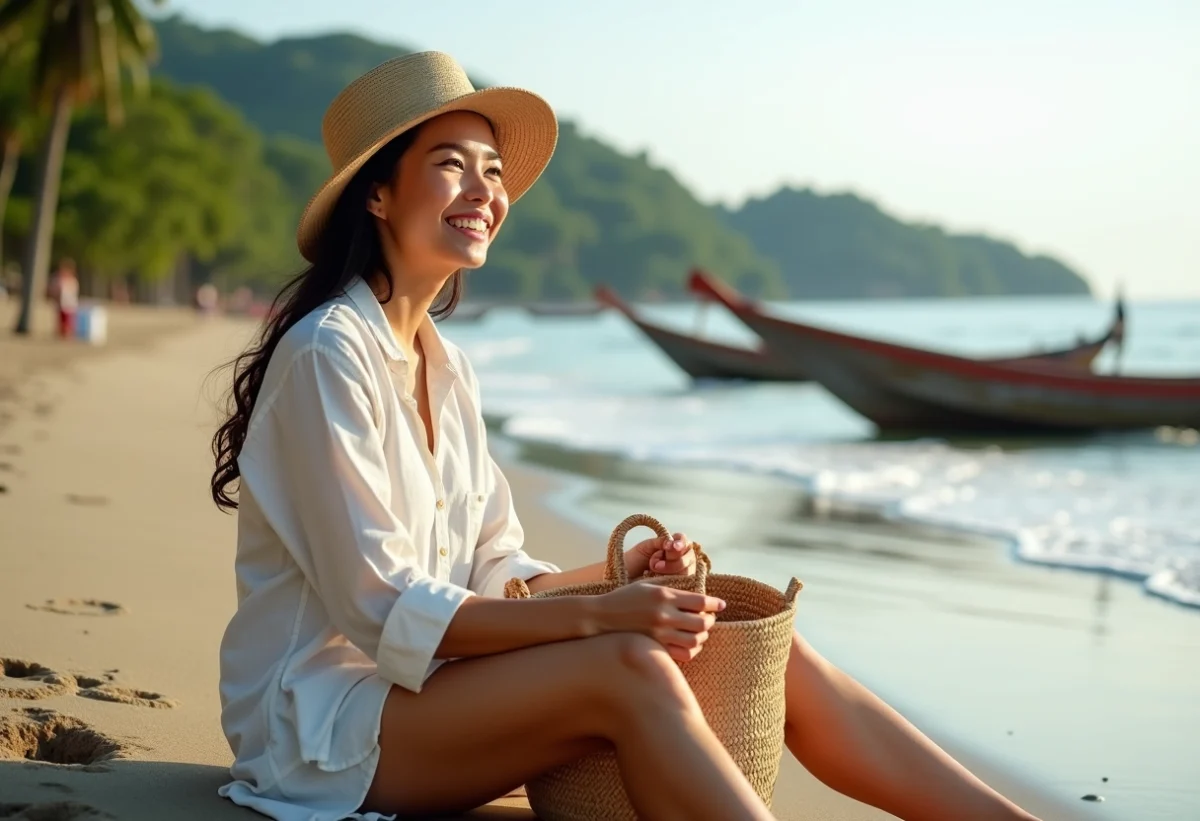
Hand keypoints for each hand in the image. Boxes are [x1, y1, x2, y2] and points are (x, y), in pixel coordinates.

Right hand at [596, 583, 724, 662]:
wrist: (601, 617)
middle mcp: (664, 615)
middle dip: (710, 621)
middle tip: (709, 619)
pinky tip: (689, 644)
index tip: (721, 605)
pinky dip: (691, 650)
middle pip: (702, 623)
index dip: (715, 604)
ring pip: (695, 640)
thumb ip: (671, 587)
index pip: (700, 601)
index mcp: (664, 595)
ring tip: (699, 632)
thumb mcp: (648, 585)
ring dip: (702, 636)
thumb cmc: (625, 597)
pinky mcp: (654, 646)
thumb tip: (695, 590)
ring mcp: (659, 633)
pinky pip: (682, 654)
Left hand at [625, 531, 696, 578]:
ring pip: (687, 571)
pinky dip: (671, 581)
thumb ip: (661, 542)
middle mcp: (682, 561)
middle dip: (674, 559)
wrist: (623, 578)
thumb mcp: (646, 547)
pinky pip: (684, 585)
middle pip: (690, 558)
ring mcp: (681, 576)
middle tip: (655, 564)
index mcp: (675, 547)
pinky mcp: (679, 589)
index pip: (686, 542)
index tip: (669, 547)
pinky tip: (659, 580)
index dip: (681, 543)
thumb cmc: (634, 561)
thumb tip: (672, 543)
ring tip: (653, 571)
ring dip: (671, 570)